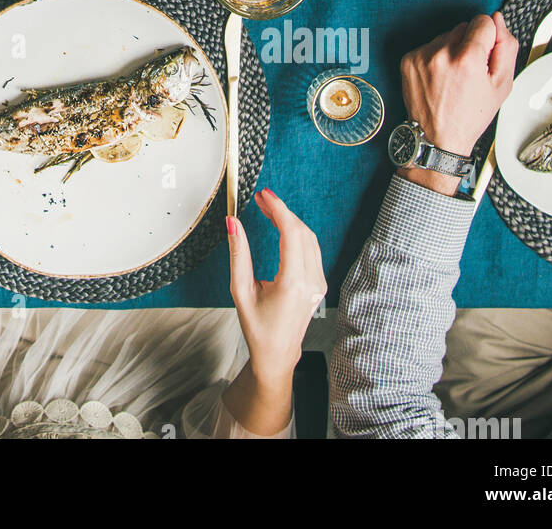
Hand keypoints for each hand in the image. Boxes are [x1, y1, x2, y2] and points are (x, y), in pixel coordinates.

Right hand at [228, 189, 325, 382]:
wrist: (277, 354)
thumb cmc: (258, 327)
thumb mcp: (240, 291)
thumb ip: (238, 254)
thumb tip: (233, 223)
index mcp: (292, 283)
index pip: (291, 234)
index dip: (278, 209)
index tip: (264, 196)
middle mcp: (311, 282)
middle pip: (302, 232)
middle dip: (282, 211)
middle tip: (262, 199)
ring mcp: (318, 284)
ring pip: (310, 239)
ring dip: (290, 220)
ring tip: (268, 209)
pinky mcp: (319, 284)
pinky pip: (311, 249)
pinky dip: (296, 233)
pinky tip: (281, 227)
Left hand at [399, 12, 517, 192]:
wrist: (438, 136)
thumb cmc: (471, 115)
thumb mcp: (502, 85)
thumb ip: (506, 46)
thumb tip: (498, 19)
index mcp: (467, 59)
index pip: (483, 21)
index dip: (489, 37)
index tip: (487, 54)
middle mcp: (441, 54)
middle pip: (463, 27)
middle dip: (470, 44)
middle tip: (471, 72)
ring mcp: (421, 56)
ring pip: (446, 36)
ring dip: (452, 50)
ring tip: (454, 77)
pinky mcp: (408, 59)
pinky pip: (429, 46)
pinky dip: (436, 57)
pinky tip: (440, 78)